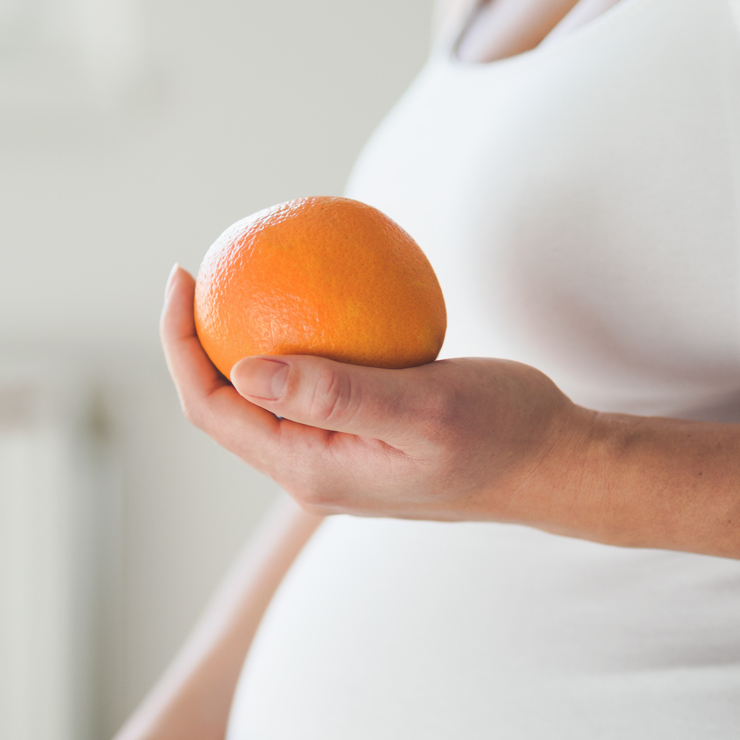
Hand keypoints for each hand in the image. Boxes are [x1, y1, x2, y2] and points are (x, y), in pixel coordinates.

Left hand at [161, 265, 596, 521]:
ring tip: (242, 274)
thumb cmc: (504, 432)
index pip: (214, 410)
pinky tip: (318, 291)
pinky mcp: (364, 441)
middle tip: (203, 266)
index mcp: (312, 471)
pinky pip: (313, 387)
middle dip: (197, 341)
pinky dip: (301, 342)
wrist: (558, 466)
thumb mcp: (424, 408)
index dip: (180, 346)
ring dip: (243, 340)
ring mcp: (338, 461)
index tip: (184, 275)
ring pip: (267, 398)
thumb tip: (243, 370)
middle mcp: (314, 473)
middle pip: (227, 406)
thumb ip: (337, 395)